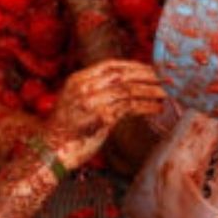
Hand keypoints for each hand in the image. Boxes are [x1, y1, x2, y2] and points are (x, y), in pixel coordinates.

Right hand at [42, 59, 168, 168]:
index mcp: (78, 80)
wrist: (53, 151)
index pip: (110, 66)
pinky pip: (131, 108)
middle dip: (145, 75)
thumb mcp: (74, 101)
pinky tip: (157, 108)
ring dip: (150, 91)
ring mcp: (93, 101)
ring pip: (129, 90)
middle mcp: (85, 87)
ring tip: (165, 94)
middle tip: (163, 79)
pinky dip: (147, 106)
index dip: (132, 66)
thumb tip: (121, 84)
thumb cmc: (66, 130)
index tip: (148, 69)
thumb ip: (93, 90)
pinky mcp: (103, 118)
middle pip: (121, 75)